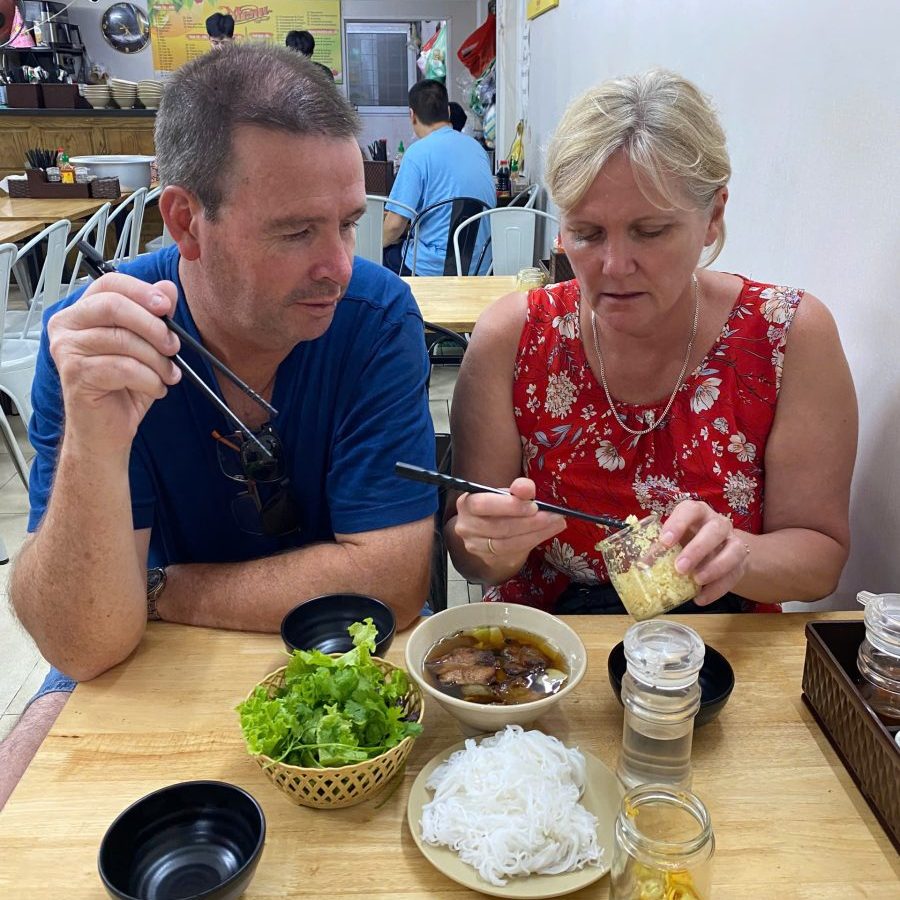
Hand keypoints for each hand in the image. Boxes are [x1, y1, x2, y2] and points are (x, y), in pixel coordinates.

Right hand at [48, 274, 181, 455]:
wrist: (105, 431)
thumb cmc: (122, 388)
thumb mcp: (147, 347)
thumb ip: (154, 316)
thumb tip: (167, 289)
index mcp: (82, 311)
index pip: (110, 284)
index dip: (141, 291)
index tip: (166, 306)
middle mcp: (67, 325)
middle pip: (114, 306)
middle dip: (153, 326)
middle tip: (173, 346)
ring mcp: (67, 349)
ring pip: (123, 340)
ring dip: (156, 360)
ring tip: (167, 375)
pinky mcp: (75, 374)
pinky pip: (123, 368)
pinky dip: (149, 380)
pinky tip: (155, 389)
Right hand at [454, 477, 565, 565]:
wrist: (490, 532)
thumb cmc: (498, 507)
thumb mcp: (507, 494)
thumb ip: (517, 489)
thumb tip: (526, 488)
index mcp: (467, 503)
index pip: (483, 505)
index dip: (509, 506)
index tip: (534, 505)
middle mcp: (466, 526)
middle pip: (498, 527)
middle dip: (529, 522)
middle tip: (553, 516)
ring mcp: (475, 545)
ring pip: (507, 543)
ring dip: (535, 533)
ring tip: (556, 523)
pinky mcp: (488, 558)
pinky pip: (512, 552)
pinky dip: (532, 541)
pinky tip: (546, 532)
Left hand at [659, 500, 749, 605]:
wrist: (717, 549)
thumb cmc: (687, 541)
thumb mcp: (674, 540)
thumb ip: (661, 548)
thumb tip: (643, 563)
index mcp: (697, 513)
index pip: (690, 510)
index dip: (678, 524)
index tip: (665, 541)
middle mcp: (717, 523)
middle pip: (714, 530)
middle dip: (697, 549)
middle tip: (680, 567)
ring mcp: (732, 541)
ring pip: (733, 550)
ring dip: (714, 567)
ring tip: (696, 581)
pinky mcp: (741, 562)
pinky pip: (734, 574)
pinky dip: (718, 588)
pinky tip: (701, 598)